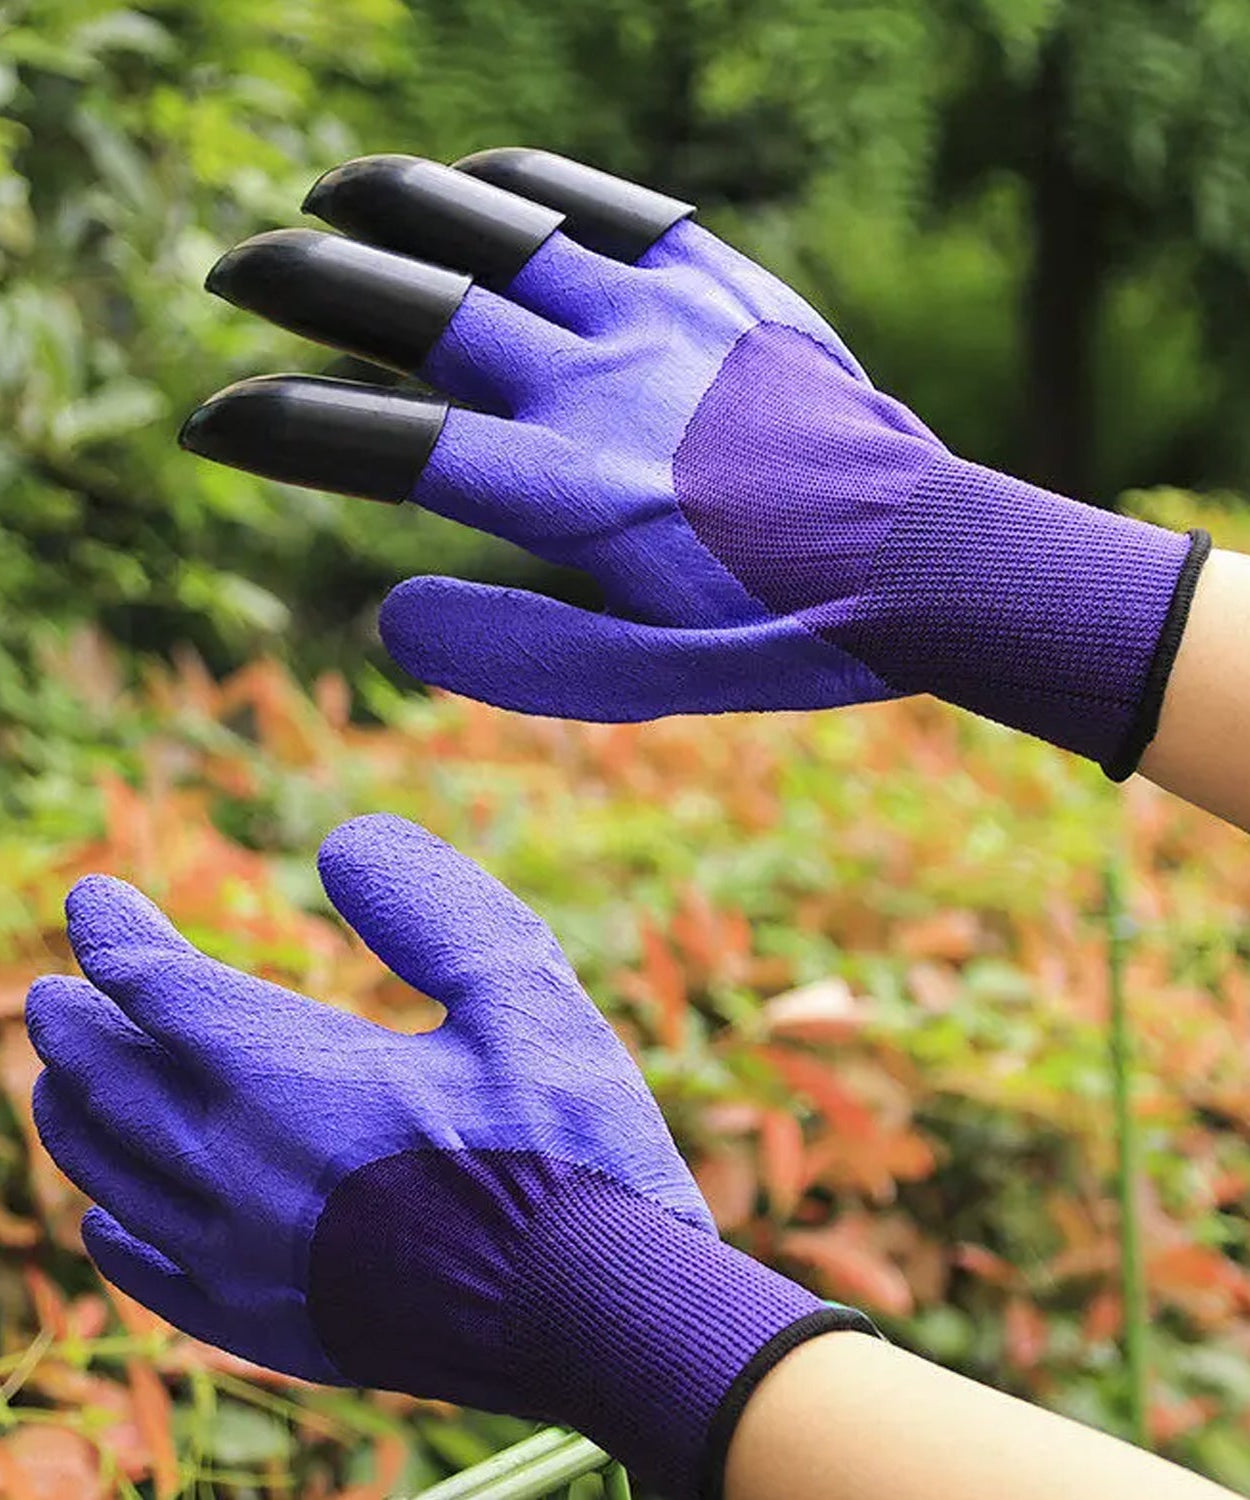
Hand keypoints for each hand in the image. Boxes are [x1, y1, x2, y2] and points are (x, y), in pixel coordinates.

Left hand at [26, 813, 872, 1498]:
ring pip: (112, 1177)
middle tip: (54, 991)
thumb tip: (342, 845)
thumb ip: (432, 908)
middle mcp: (242, 1174)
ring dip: (78, 1115)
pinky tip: (107, 1221)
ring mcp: (248, 1262)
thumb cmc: (570, 1145)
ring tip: (62, 1083)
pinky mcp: (274, 1330)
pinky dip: (112, 1232)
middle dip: (77, 1025)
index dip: (117, 937)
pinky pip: (152, 1278)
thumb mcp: (524, 993)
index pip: (162, 991)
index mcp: (295, 1081)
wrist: (602, 1318)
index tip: (93, 901)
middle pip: (112, 1083)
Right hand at [181, 149, 1208, 778]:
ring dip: (396, 208)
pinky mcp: (712, 285)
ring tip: (325, 198)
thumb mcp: (653, 685)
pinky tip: (476, 186)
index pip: (389, 444)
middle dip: (304, 283)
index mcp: (573, 495)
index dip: (282, 427)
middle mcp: (599, 388)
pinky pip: (600, 208)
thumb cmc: (783, 629)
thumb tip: (391, 616)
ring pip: (497, 235)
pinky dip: (522, 190)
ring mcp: (656, 320)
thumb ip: (518, 658)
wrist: (926, 552)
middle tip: (232, 272)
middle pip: (419, 307)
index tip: (215, 422)